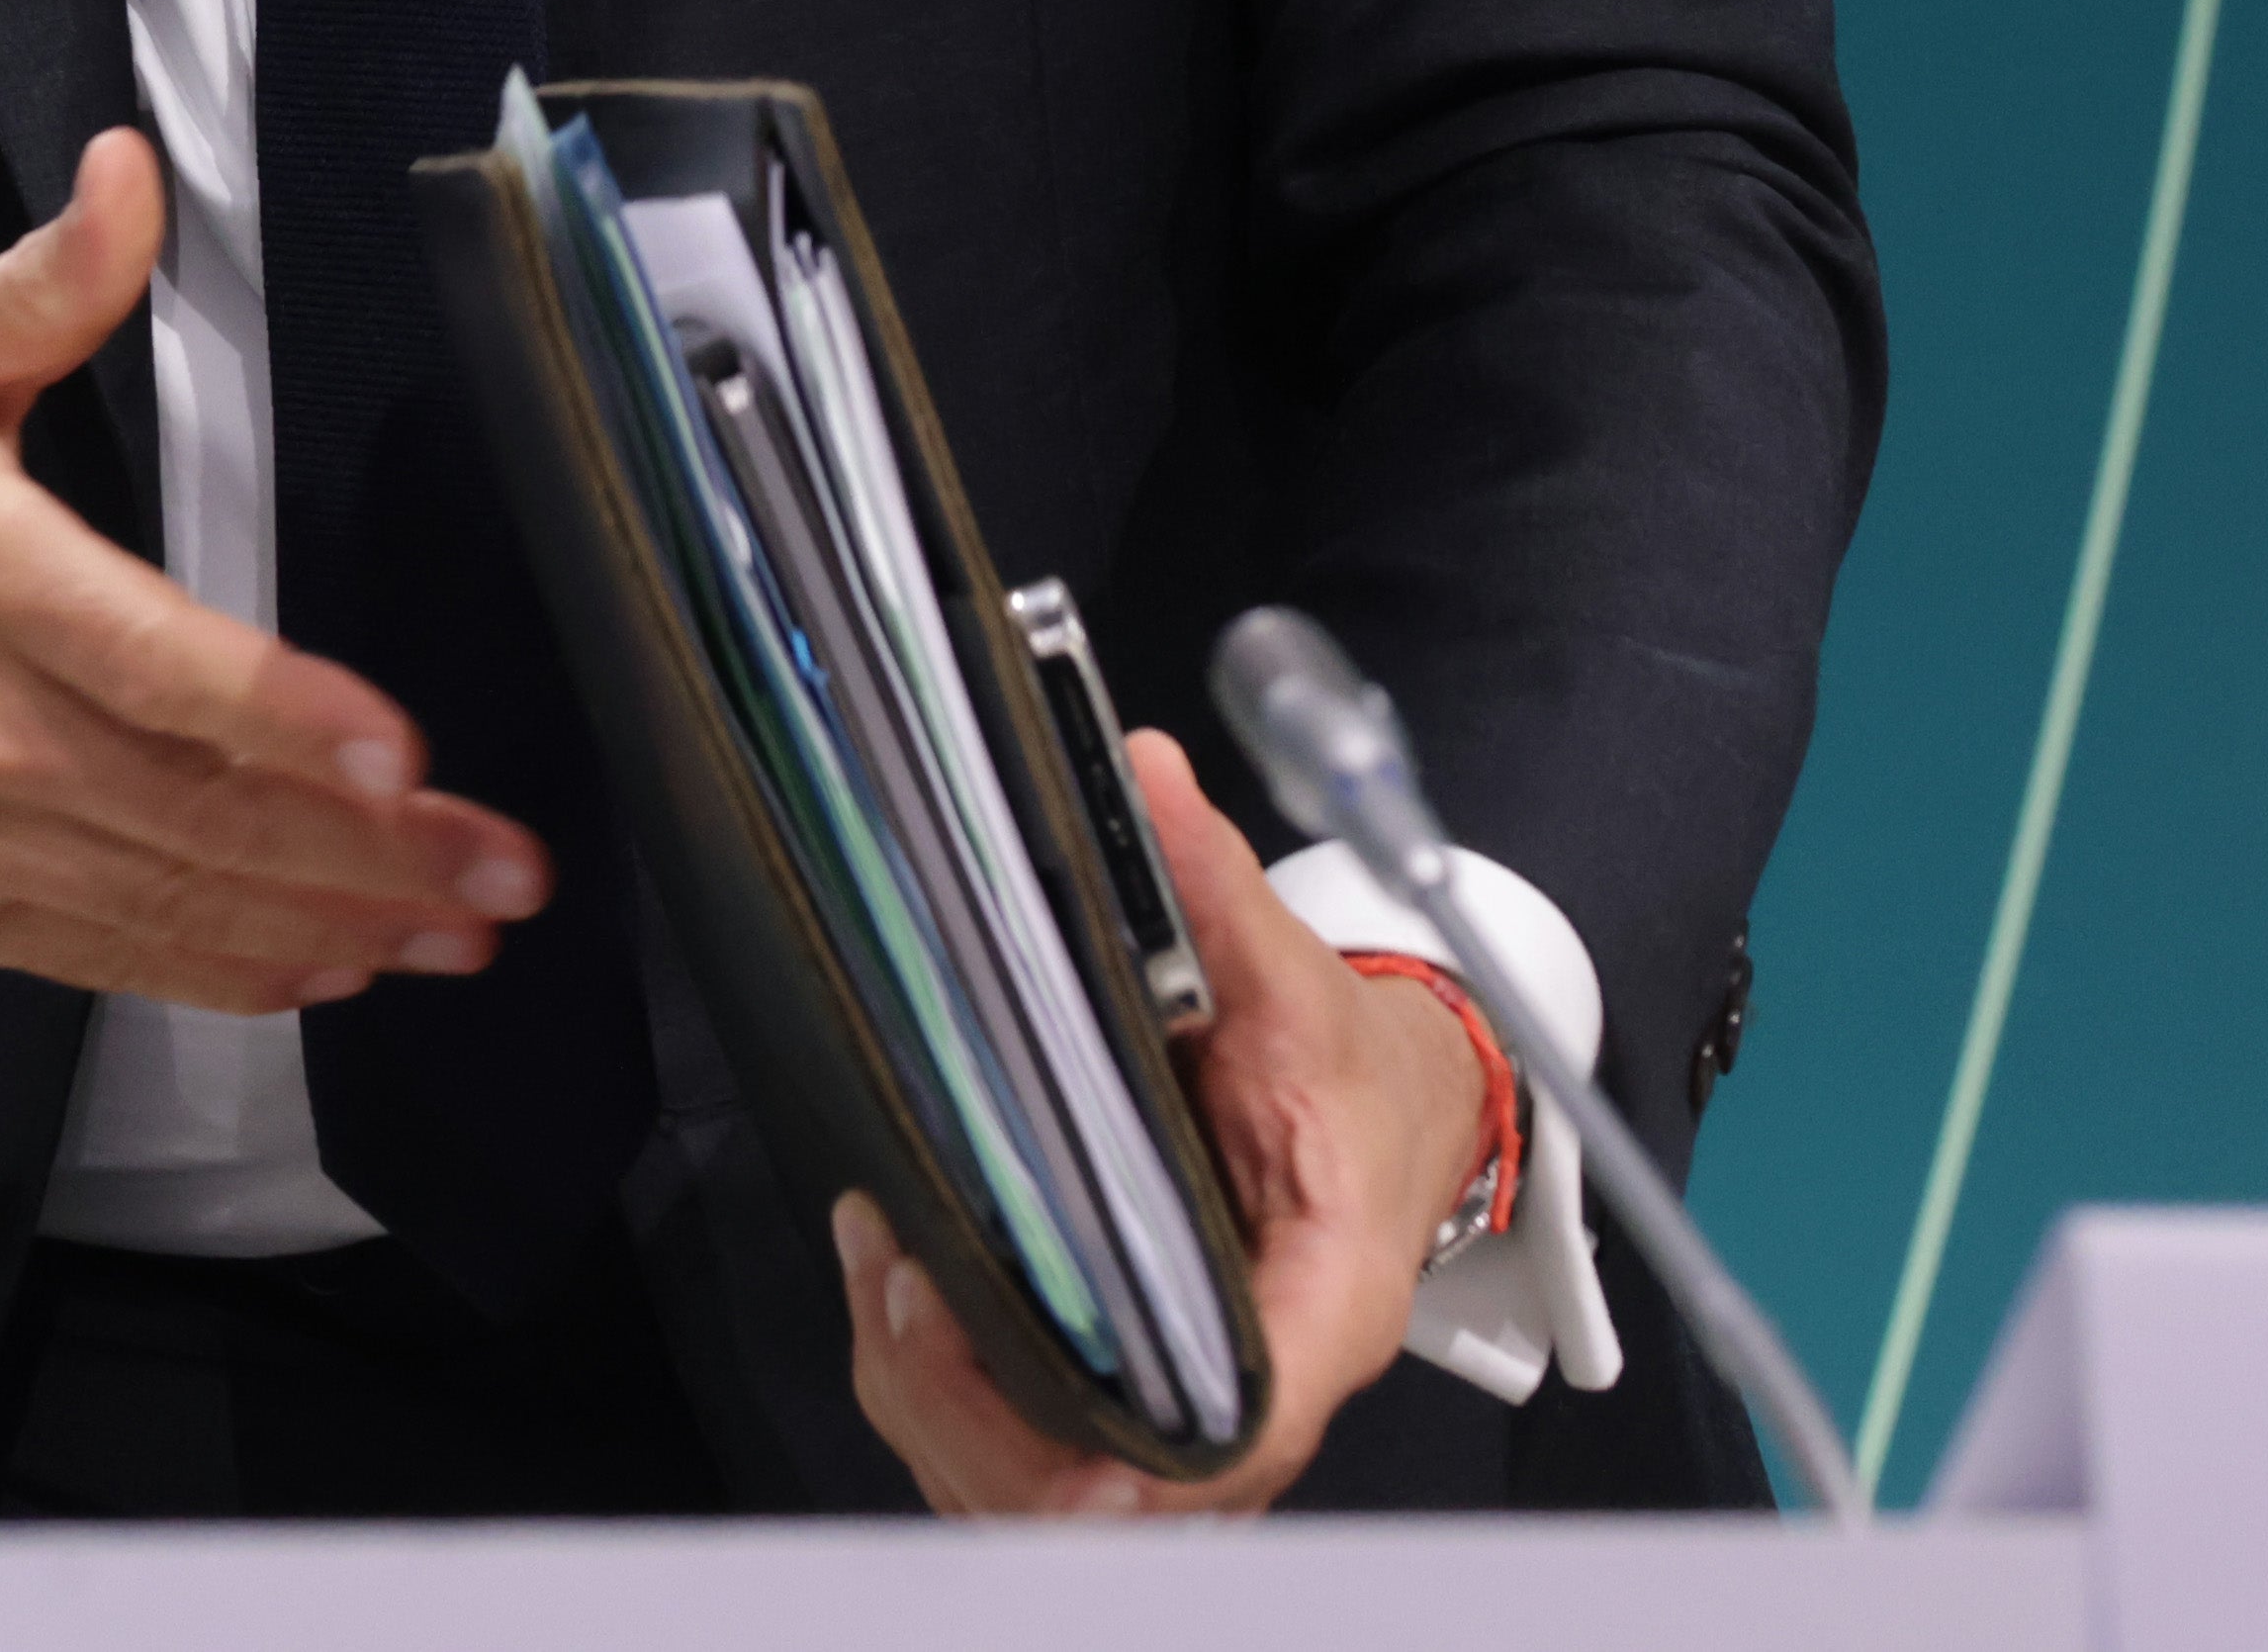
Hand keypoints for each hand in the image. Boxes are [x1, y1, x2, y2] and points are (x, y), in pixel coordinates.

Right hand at [0, 128, 543, 1014]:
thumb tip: (132, 173)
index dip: (284, 718)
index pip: (153, 664)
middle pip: (195, 810)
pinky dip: (222, 970)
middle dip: (369, 850)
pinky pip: (104, 955)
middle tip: (504, 870)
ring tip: (457, 927)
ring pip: (169, 900)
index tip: (402, 753)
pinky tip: (326, 964)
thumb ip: (44, 282)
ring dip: (329, 923)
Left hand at [836, 730, 1502, 1520]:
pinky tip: (893, 1281)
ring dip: (933, 1395)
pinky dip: (934, 1387)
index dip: (1129, 1453)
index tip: (1008, 1376)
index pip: (1240, 1430)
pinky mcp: (1120, 1403)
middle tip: (899, 1273)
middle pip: (1104, 1492)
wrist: (1387, 1118)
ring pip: (1033, 1487)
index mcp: (1324, 1306)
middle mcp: (1254, 1389)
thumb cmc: (1351, 1077)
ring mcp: (1180, 1413)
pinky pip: (1008, 1452)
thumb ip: (1216, 893)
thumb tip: (1141, 776)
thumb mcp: (1300, 977)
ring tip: (880, 1261)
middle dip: (972, 1403)